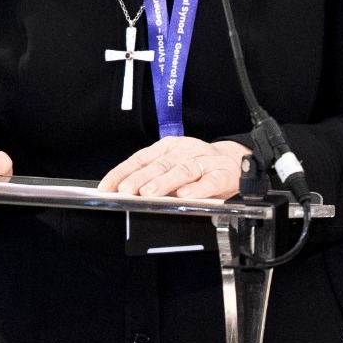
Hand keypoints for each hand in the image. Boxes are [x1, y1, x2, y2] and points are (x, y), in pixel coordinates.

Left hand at [98, 136, 250, 198]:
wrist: (234, 163)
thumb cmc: (198, 167)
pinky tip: (185, 195)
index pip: (140, 159)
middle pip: (160, 164)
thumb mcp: (172, 168)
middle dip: (140, 178)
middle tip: (126, 190)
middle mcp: (185, 151)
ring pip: (182, 170)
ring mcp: (205, 161)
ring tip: (150, 193)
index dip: (122, 173)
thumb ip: (153, 179)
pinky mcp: (223, 174)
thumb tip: (125, 194)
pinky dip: (197, 188)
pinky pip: (210, 181)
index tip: (107, 187)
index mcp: (169, 148)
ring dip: (164, 182)